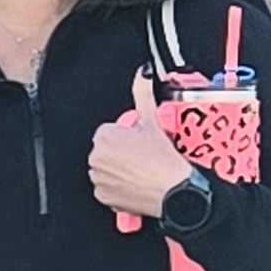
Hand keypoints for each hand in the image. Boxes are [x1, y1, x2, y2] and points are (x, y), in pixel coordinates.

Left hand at [87, 69, 200, 219]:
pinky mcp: (103, 196)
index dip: (127, 135)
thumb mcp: (153, 120)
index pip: (111, 131)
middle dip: (122, 151)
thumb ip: (143, 93)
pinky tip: (137, 182)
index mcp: (104, 136)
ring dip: (120, 168)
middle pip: (107, 149)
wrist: (173, 190)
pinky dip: (119, 185)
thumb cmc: (163, 159)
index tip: (140, 140)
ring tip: (142, 168)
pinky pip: (108, 187)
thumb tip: (142, 74)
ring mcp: (99, 178)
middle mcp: (96, 157)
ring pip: (108, 168)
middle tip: (144, 154)